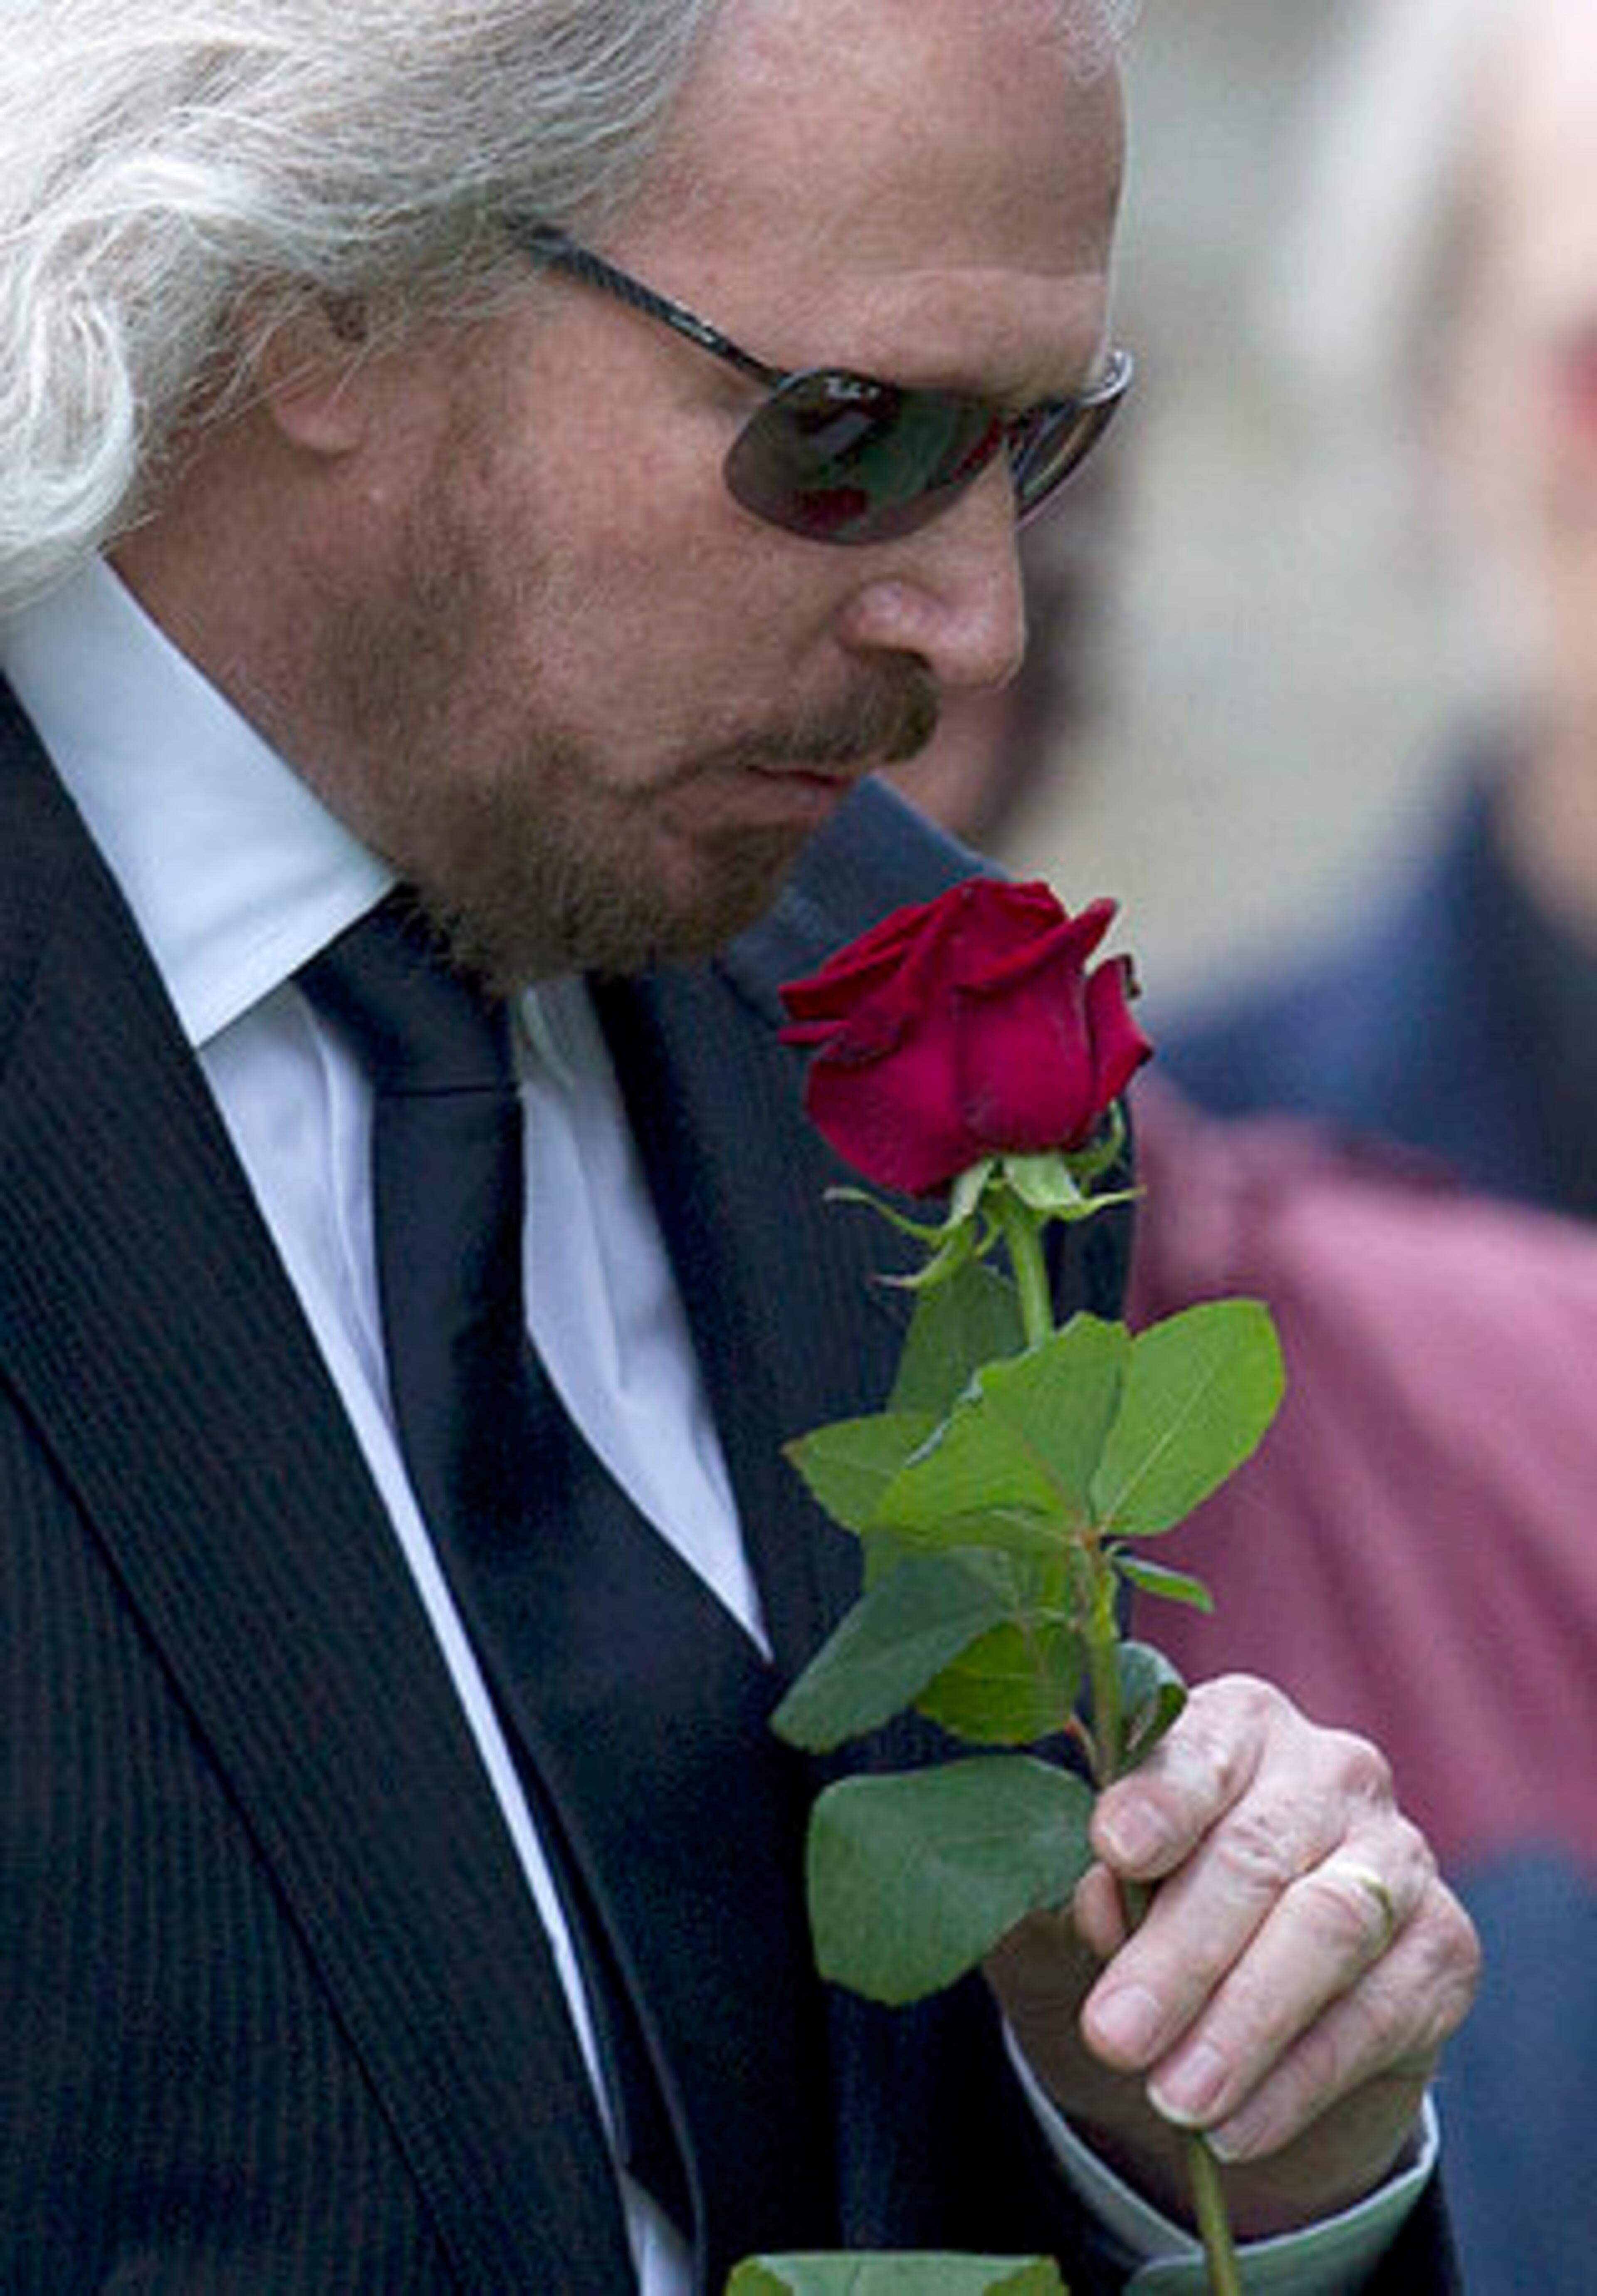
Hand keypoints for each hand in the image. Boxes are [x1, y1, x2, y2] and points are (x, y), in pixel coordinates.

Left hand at [985, 1674, 1480, 2237]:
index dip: (1160, 1801)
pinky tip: (1234, 2128)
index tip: (1115, 1851)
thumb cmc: (1131, 1926)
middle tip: (1114, 2036)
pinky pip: (1380, 2014)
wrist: (1225, 2016)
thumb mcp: (1074, 1907)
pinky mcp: (1444, 1947)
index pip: (1201, 1749)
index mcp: (1233, 1725)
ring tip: (1173, 2101)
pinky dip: (1299, 2080)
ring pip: (1329, 1930)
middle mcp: (1328, 1771)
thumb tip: (1096, 1903)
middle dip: (1181, 1955)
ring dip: (1245, 2026)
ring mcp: (1397, 1854)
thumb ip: (1074, 1892)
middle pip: (1256, 1854)